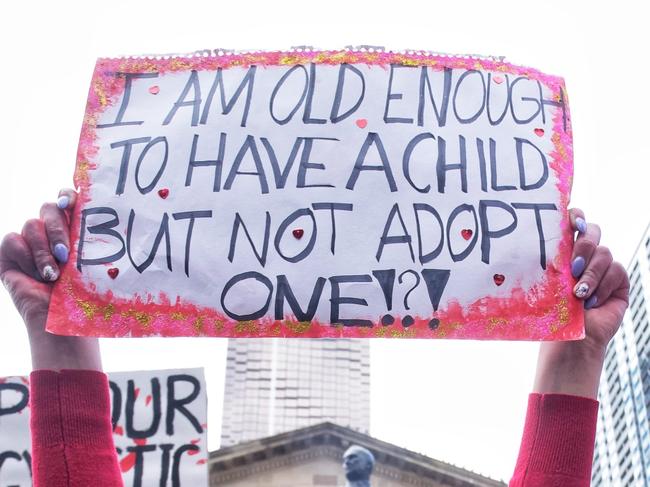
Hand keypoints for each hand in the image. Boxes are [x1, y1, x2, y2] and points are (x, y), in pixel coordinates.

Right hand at [0, 190, 100, 370]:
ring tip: (54, 274)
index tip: (71, 205)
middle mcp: (52, 230)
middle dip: (58, 229)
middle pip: (50, 208)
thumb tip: (116, 221)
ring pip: (32, 224)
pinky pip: (12, 240)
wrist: (61, 323)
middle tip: (66, 254)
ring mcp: (31, 241)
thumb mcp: (93, 266)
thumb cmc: (85, 296)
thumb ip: (95, 241)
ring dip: (44, 250)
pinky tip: (38, 276)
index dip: (68, 195)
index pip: (69, 198)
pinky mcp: (10, 253)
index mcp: (75, 228)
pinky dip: (26, 258)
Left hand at [533, 209, 629, 398]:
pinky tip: (591, 302)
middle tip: (571, 268)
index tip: (571, 222)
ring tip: (578, 295)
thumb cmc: (552, 312)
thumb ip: (549, 261)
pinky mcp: (619, 280)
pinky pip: (617, 271)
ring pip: (604, 253)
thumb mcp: (546, 283)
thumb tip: (532, 240)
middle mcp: (586, 254)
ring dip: (590, 275)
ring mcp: (604, 266)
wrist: (570, 340)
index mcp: (565, 250)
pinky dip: (603, 286)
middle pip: (593, 230)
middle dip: (583, 245)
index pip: (573, 220)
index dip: (575, 215)